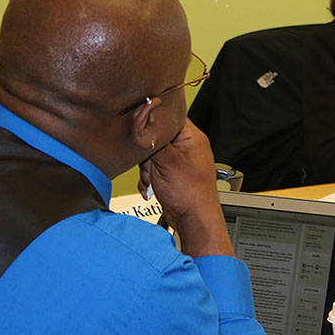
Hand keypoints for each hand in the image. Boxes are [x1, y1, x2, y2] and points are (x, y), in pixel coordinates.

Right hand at [138, 120, 232, 256]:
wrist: (193, 218)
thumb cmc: (190, 192)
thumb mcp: (165, 159)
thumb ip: (152, 137)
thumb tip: (143, 116)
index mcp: (192, 137)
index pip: (169, 116)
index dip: (153, 120)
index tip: (141, 126)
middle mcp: (187, 146)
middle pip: (155, 136)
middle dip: (147, 153)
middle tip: (151, 163)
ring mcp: (179, 160)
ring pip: (150, 154)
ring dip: (146, 168)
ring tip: (153, 178)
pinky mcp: (172, 172)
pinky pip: (152, 168)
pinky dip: (148, 178)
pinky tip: (151, 186)